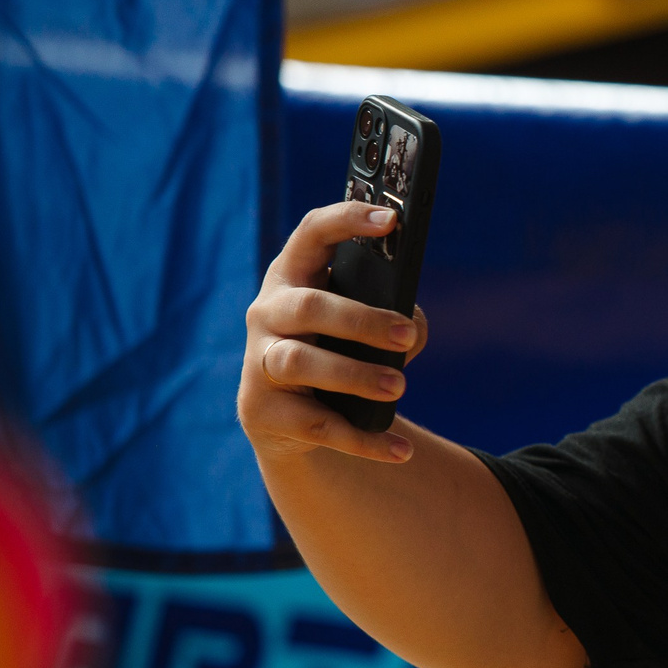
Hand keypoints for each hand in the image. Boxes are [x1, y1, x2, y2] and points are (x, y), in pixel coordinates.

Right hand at [239, 201, 426, 465]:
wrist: (297, 422)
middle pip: (309, 306)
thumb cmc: (341, 353)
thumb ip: (395, 320)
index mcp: (294, 276)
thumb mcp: (367, 331)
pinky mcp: (262, 412)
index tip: (391, 218)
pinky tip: (400, 450)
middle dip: (360, 319)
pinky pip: (317, 426)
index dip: (347, 221)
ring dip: (354, 375)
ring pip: (301, 363)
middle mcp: (267, 313)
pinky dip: (364, 441)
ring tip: (398, 388)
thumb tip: (409, 329)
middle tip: (404, 334)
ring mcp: (258, 363)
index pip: (312, 234)